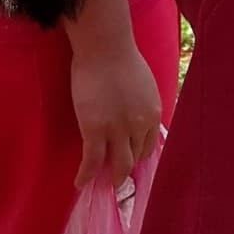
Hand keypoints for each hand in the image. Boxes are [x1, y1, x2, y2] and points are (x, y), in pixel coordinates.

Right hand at [69, 34, 162, 189]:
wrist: (105, 48)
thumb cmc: (121, 59)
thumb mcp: (144, 85)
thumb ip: (142, 105)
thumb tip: (136, 118)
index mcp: (153, 112)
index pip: (148, 145)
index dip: (137, 156)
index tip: (129, 161)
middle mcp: (140, 125)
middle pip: (134, 158)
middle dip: (125, 170)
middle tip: (115, 179)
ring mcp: (118, 129)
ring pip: (117, 165)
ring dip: (111, 179)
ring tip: (101, 185)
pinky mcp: (95, 130)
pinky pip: (92, 162)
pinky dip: (86, 176)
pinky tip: (80, 183)